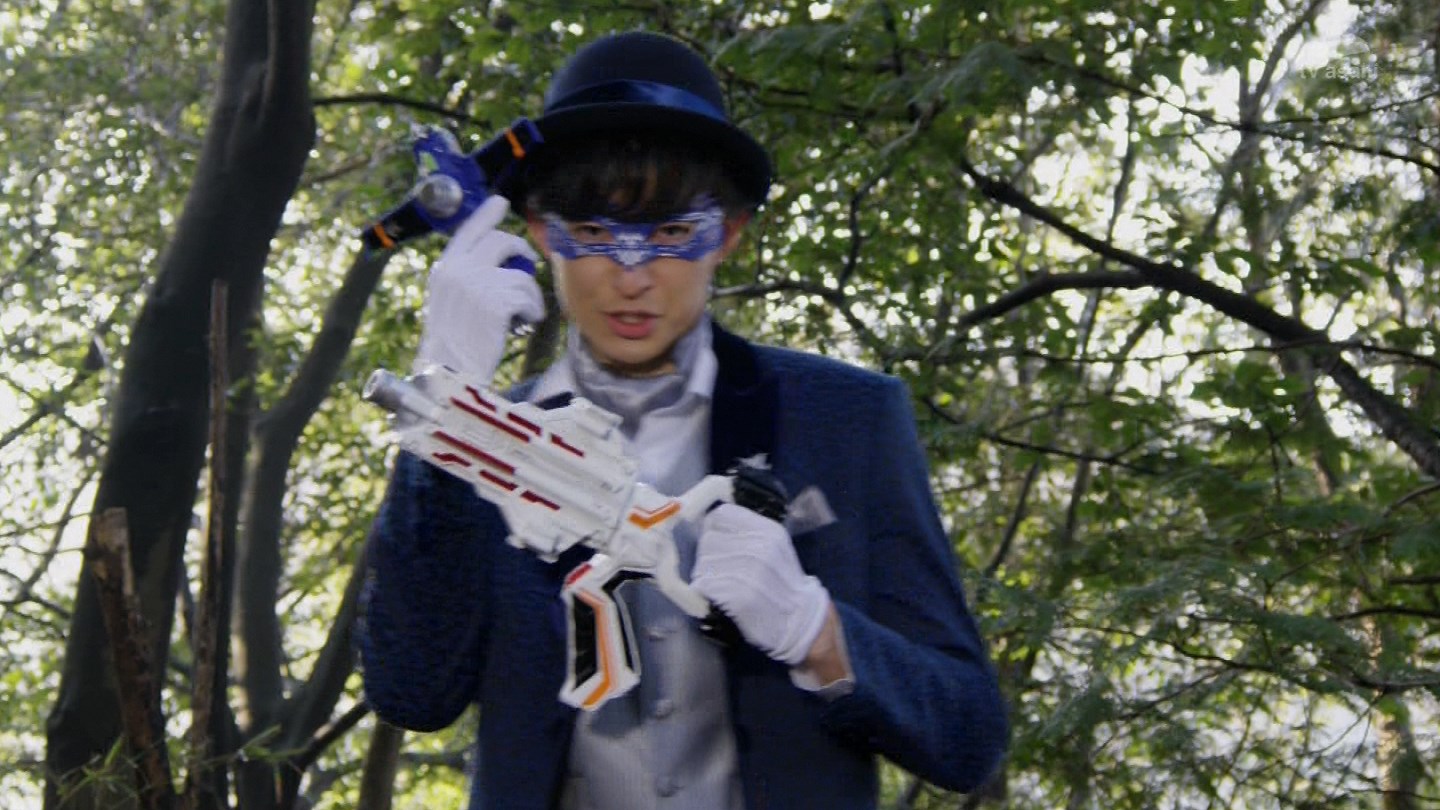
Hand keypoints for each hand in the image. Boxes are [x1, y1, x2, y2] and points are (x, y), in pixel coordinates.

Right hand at [414, 195, 544, 379]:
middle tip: (527, 266)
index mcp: (444, 269)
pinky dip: (532, 310)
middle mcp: (457, 270)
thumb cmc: (453, 346)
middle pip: (500, 240)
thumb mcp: (450, 302)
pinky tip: (524, 323)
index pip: (468, 230)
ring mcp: (476, 284)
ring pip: (521, 272)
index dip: (487, 215)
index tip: (500, 202)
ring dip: (528, 293)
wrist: (449, 374)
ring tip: (523, 313)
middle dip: (521, 251)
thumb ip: (466, 277)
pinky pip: (528, 294)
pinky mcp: (495, 302)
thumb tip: (497, 258)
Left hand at [691, 504, 830, 665]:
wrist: (799, 619)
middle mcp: (759, 547)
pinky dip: (707, 593)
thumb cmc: (782, 582)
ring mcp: (749, 572)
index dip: (713, 527)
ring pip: (703, 564)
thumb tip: (708, 525)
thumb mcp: (774, 546)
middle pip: (708, 540)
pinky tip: (720, 598)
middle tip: (720, 570)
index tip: (716, 541)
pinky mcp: (738, 597)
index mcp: (768, 531)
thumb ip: (747, 533)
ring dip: (706, 576)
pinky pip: (705, 587)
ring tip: (723, 585)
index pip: (722, 515)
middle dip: (708, 555)